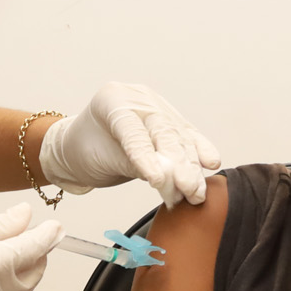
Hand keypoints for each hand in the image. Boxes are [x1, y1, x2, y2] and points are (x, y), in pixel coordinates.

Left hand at [37, 82, 220, 206]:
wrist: (80, 147)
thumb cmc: (84, 150)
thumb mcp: (100, 158)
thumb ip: (132, 163)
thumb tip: (165, 176)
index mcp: (113, 98)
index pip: (134, 130)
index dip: (146, 156)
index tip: (157, 180)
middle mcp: (138, 97)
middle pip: (163, 131)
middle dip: (178, 164)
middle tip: (186, 189)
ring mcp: (156, 105)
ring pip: (179, 137)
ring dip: (191, 167)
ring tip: (195, 193)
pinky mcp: (169, 119)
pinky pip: (188, 136)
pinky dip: (199, 153)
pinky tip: (210, 165)